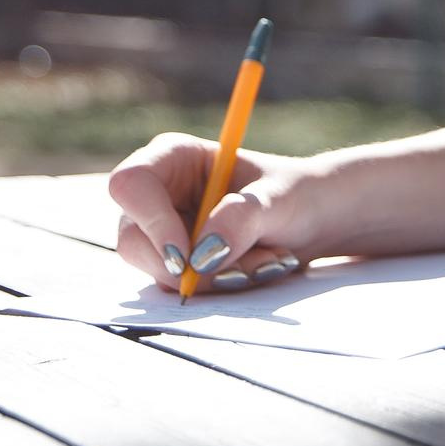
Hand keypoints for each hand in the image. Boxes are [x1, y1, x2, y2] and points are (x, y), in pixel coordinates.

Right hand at [106, 133, 335, 292]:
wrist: (314, 220)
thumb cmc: (296, 193)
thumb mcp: (278, 200)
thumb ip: (242, 218)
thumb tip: (204, 253)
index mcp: (174, 157)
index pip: (131, 184)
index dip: (152, 223)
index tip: (188, 257)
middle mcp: (161, 193)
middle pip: (132, 239)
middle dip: (188, 266)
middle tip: (246, 267)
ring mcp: (164, 231)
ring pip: (157, 271)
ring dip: (212, 280)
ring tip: (264, 262)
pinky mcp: (178, 262)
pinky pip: (179, 288)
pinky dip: (218, 288)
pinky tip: (254, 269)